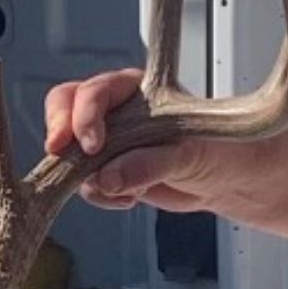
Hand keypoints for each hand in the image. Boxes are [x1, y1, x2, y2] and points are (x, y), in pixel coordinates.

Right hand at [43, 70, 222, 213]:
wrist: (226, 181)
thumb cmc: (219, 151)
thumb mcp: (190, 154)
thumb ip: (150, 163)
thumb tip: (108, 176)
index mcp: (136, 89)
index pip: (94, 90)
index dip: (85, 115)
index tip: (92, 145)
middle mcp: (116, 109)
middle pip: (65, 105)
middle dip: (61, 130)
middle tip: (61, 154)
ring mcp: (108, 140)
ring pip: (68, 147)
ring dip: (83, 171)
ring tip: (124, 189)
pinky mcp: (108, 169)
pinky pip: (85, 181)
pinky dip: (101, 194)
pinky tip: (131, 198)